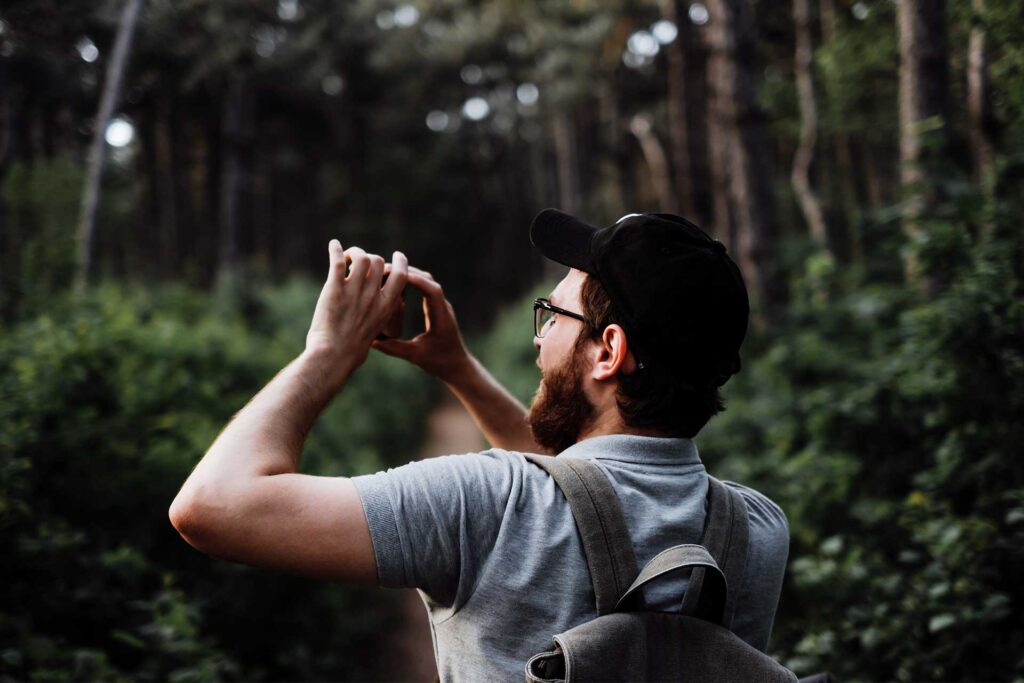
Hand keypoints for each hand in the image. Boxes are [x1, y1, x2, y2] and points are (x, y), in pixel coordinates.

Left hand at [306, 241, 407, 377]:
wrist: (335, 356)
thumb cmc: (353, 348)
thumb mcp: (376, 328)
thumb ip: (379, 312)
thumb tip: (381, 307)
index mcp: (386, 306)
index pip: (401, 275)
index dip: (400, 262)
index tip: (397, 255)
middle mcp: (373, 296)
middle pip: (378, 262)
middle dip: (370, 257)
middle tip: (360, 261)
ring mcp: (354, 292)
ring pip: (362, 258)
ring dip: (355, 252)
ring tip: (347, 256)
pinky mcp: (335, 290)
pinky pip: (338, 261)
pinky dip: (336, 250)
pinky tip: (334, 245)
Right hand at [372, 266, 470, 383]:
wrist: (457, 366)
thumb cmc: (439, 363)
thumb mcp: (415, 357)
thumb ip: (395, 349)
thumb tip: (371, 341)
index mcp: (441, 318)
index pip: (432, 291)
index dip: (416, 280)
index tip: (396, 275)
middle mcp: (443, 308)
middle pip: (428, 281)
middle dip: (408, 272)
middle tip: (384, 269)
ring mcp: (440, 306)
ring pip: (427, 282)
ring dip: (409, 275)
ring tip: (386, 273)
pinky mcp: (436, 308)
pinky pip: (425, 288)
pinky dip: (411, 283)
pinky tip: (395, 284)